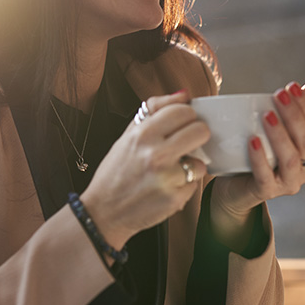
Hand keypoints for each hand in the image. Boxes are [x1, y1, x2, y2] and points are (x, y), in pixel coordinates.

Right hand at [81, 90, 209, 250]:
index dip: (187, 116)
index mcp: (143, 134)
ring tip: (172, 170)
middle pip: (201, 131)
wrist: (104, 210)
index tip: (182, 123)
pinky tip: (167, 186)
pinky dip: (184, 185)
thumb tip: (185, 94)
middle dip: (196, 136)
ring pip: (200, 162)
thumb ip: (155, 109)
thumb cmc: (116, 170)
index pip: (183, 110)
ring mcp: (166, 178)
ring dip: (190, 166)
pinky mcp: (174, 199)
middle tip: (186, 143)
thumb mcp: (128, 134)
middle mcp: (155, 154)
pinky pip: (194, 185)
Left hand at [211, 80, 304, 249]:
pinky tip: (252, 140)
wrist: (233, 187)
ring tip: (266, 114)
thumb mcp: (271, 130)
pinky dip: (260, 158)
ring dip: (279, 135)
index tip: (290, 86)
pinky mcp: (266, 192)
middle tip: (279, 95)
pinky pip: (265, 176)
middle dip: (293, 116)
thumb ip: (290, 109)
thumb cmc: (254, 154)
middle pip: (304, 141)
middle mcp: (304, 169)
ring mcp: (287, 183)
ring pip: (290, 159)